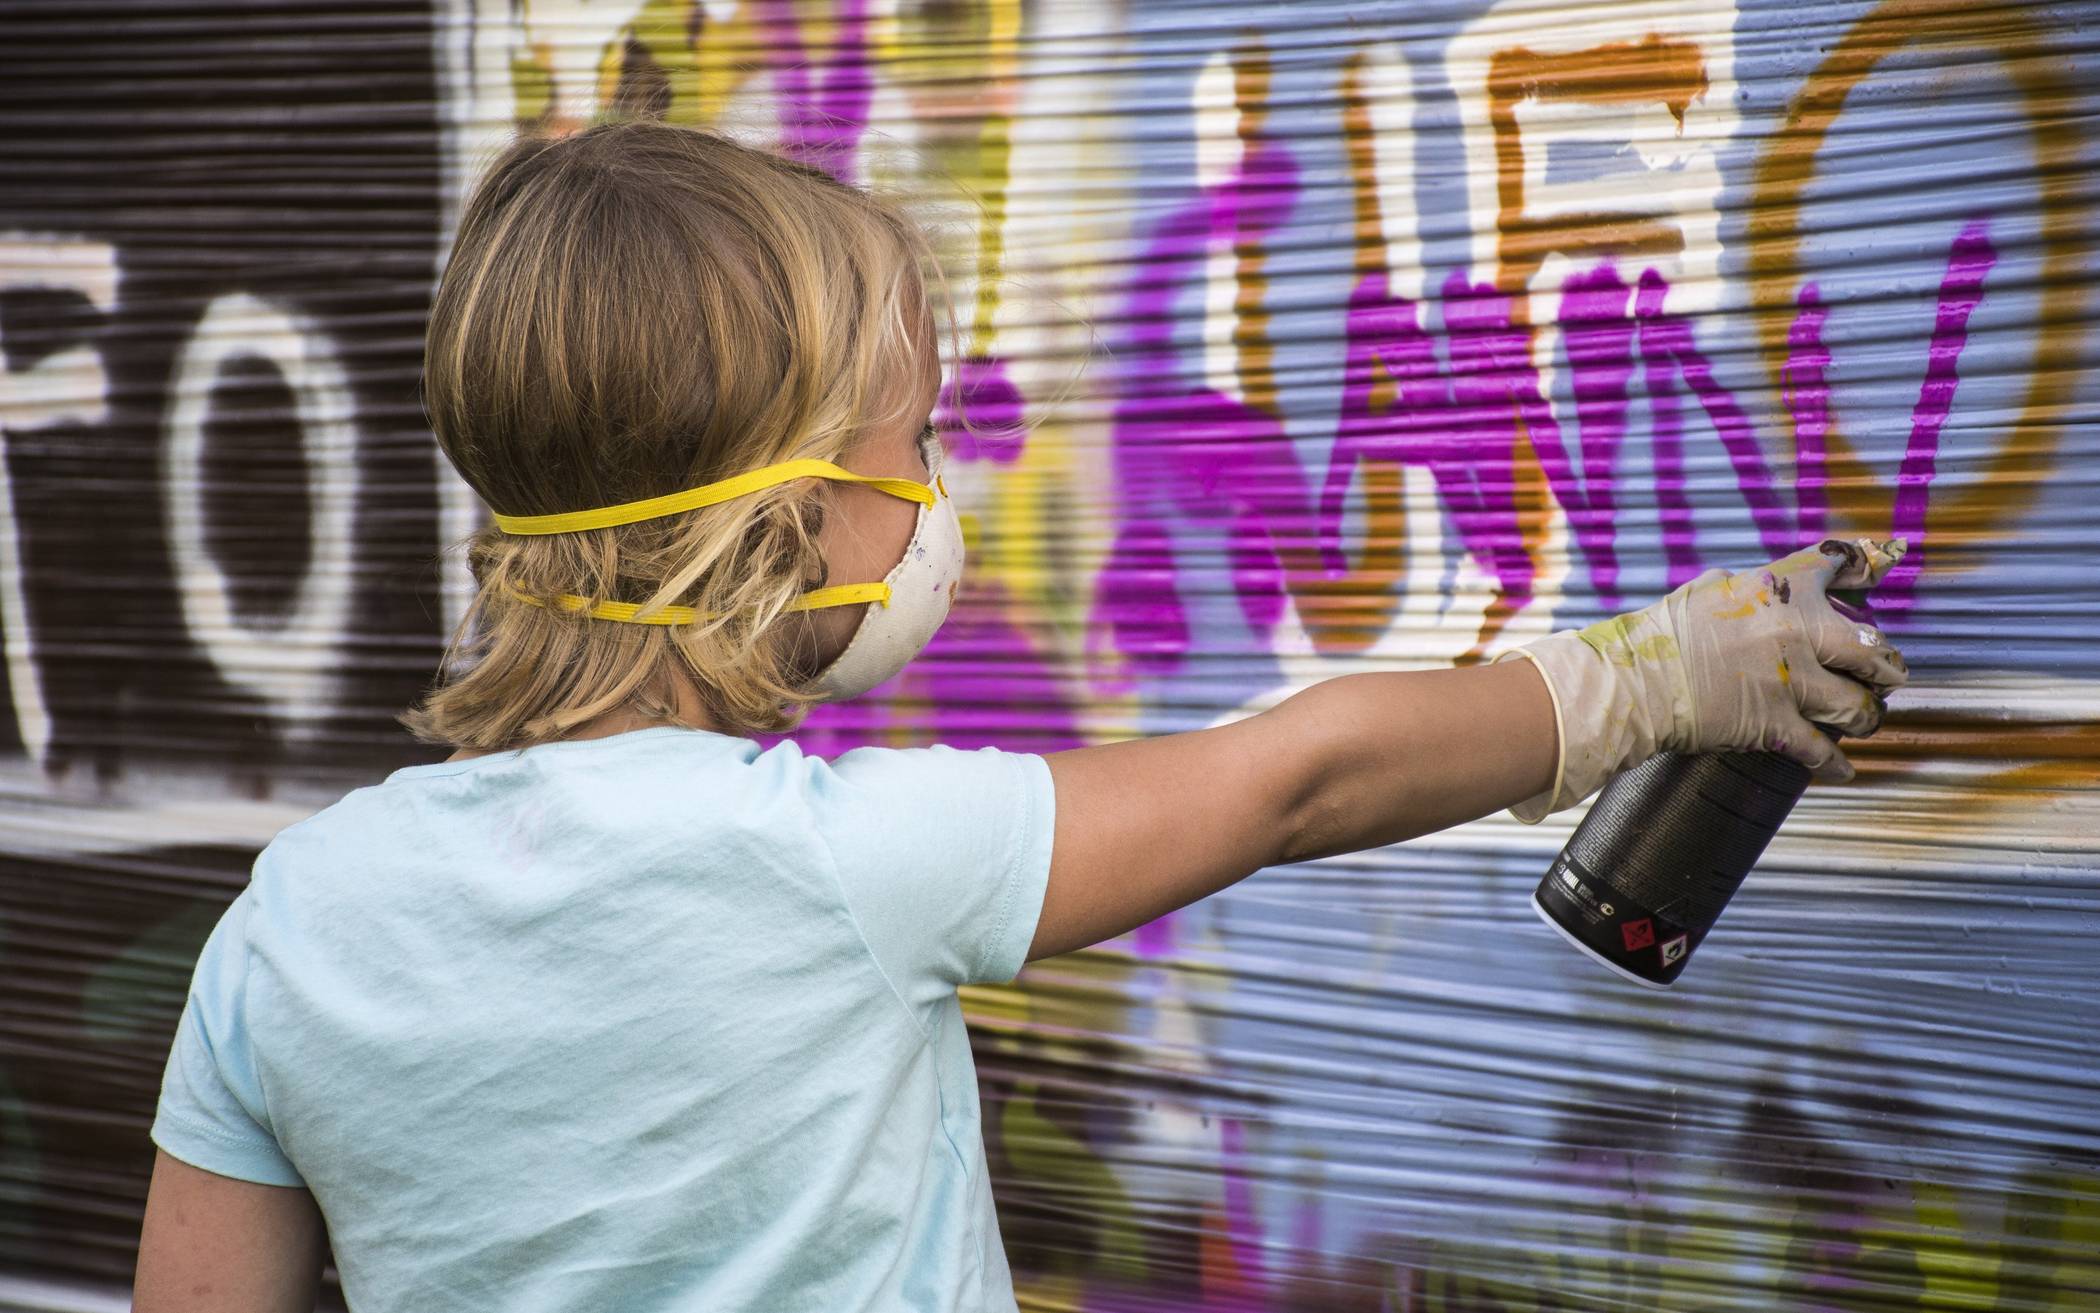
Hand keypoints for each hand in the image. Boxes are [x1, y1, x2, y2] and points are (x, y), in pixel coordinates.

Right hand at [1501, 537, 1909, 821]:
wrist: (1634, 682)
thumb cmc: (1658, 637)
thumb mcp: (1705, 593)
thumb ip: (1744, 589)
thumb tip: (1756, 588)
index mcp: (1778, 589)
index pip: (1835, 565)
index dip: (1866, 565)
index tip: (1881, 566)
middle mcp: (1795, 630)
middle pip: (1868, 646)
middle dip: (1886, 664)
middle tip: (1890, 673)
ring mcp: (1791, 680)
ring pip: (1857, 704)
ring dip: (1867, 716)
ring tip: (1868, 720)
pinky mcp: (1777, 724)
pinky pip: (1820, 749)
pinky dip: (1834, 763)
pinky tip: (1842, 769)